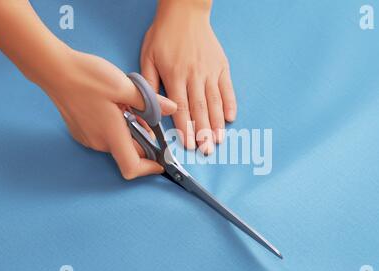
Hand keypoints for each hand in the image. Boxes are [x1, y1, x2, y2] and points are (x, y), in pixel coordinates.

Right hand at [41, 49, 176, 178]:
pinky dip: (117, 127)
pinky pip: (106, 136)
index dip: (150, 168)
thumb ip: (151, 101)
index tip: (161, 161)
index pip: (132, 167)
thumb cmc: (87, 77)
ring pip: (119, 142)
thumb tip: (171, 109)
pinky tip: (115, 106)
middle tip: (147, 115)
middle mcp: (99, 142)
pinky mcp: (82, 132)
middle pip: (130, 152)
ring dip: (130, 131)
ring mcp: (88, 138)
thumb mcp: (125, 86)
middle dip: (144, 140)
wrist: (54, 69)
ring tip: (128, 105)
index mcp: (111, 134)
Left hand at [140, 0, 236, 153]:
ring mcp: (210, 71)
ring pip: (215, 102)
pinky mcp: (221, 66)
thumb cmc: (164, 35)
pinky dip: (230, 104)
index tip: (189, 144)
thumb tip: (147, 107)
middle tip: (206, 150)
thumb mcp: (148, 56)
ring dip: (217, 124)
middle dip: (204, 133)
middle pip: (200, 109)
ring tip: (219, 140)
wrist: (185, 12)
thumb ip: (148, 83)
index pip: (181, 108)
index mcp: (175, 75)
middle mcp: (195, 75)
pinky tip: (230, 118)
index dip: (186, 129)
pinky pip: (227, 88)